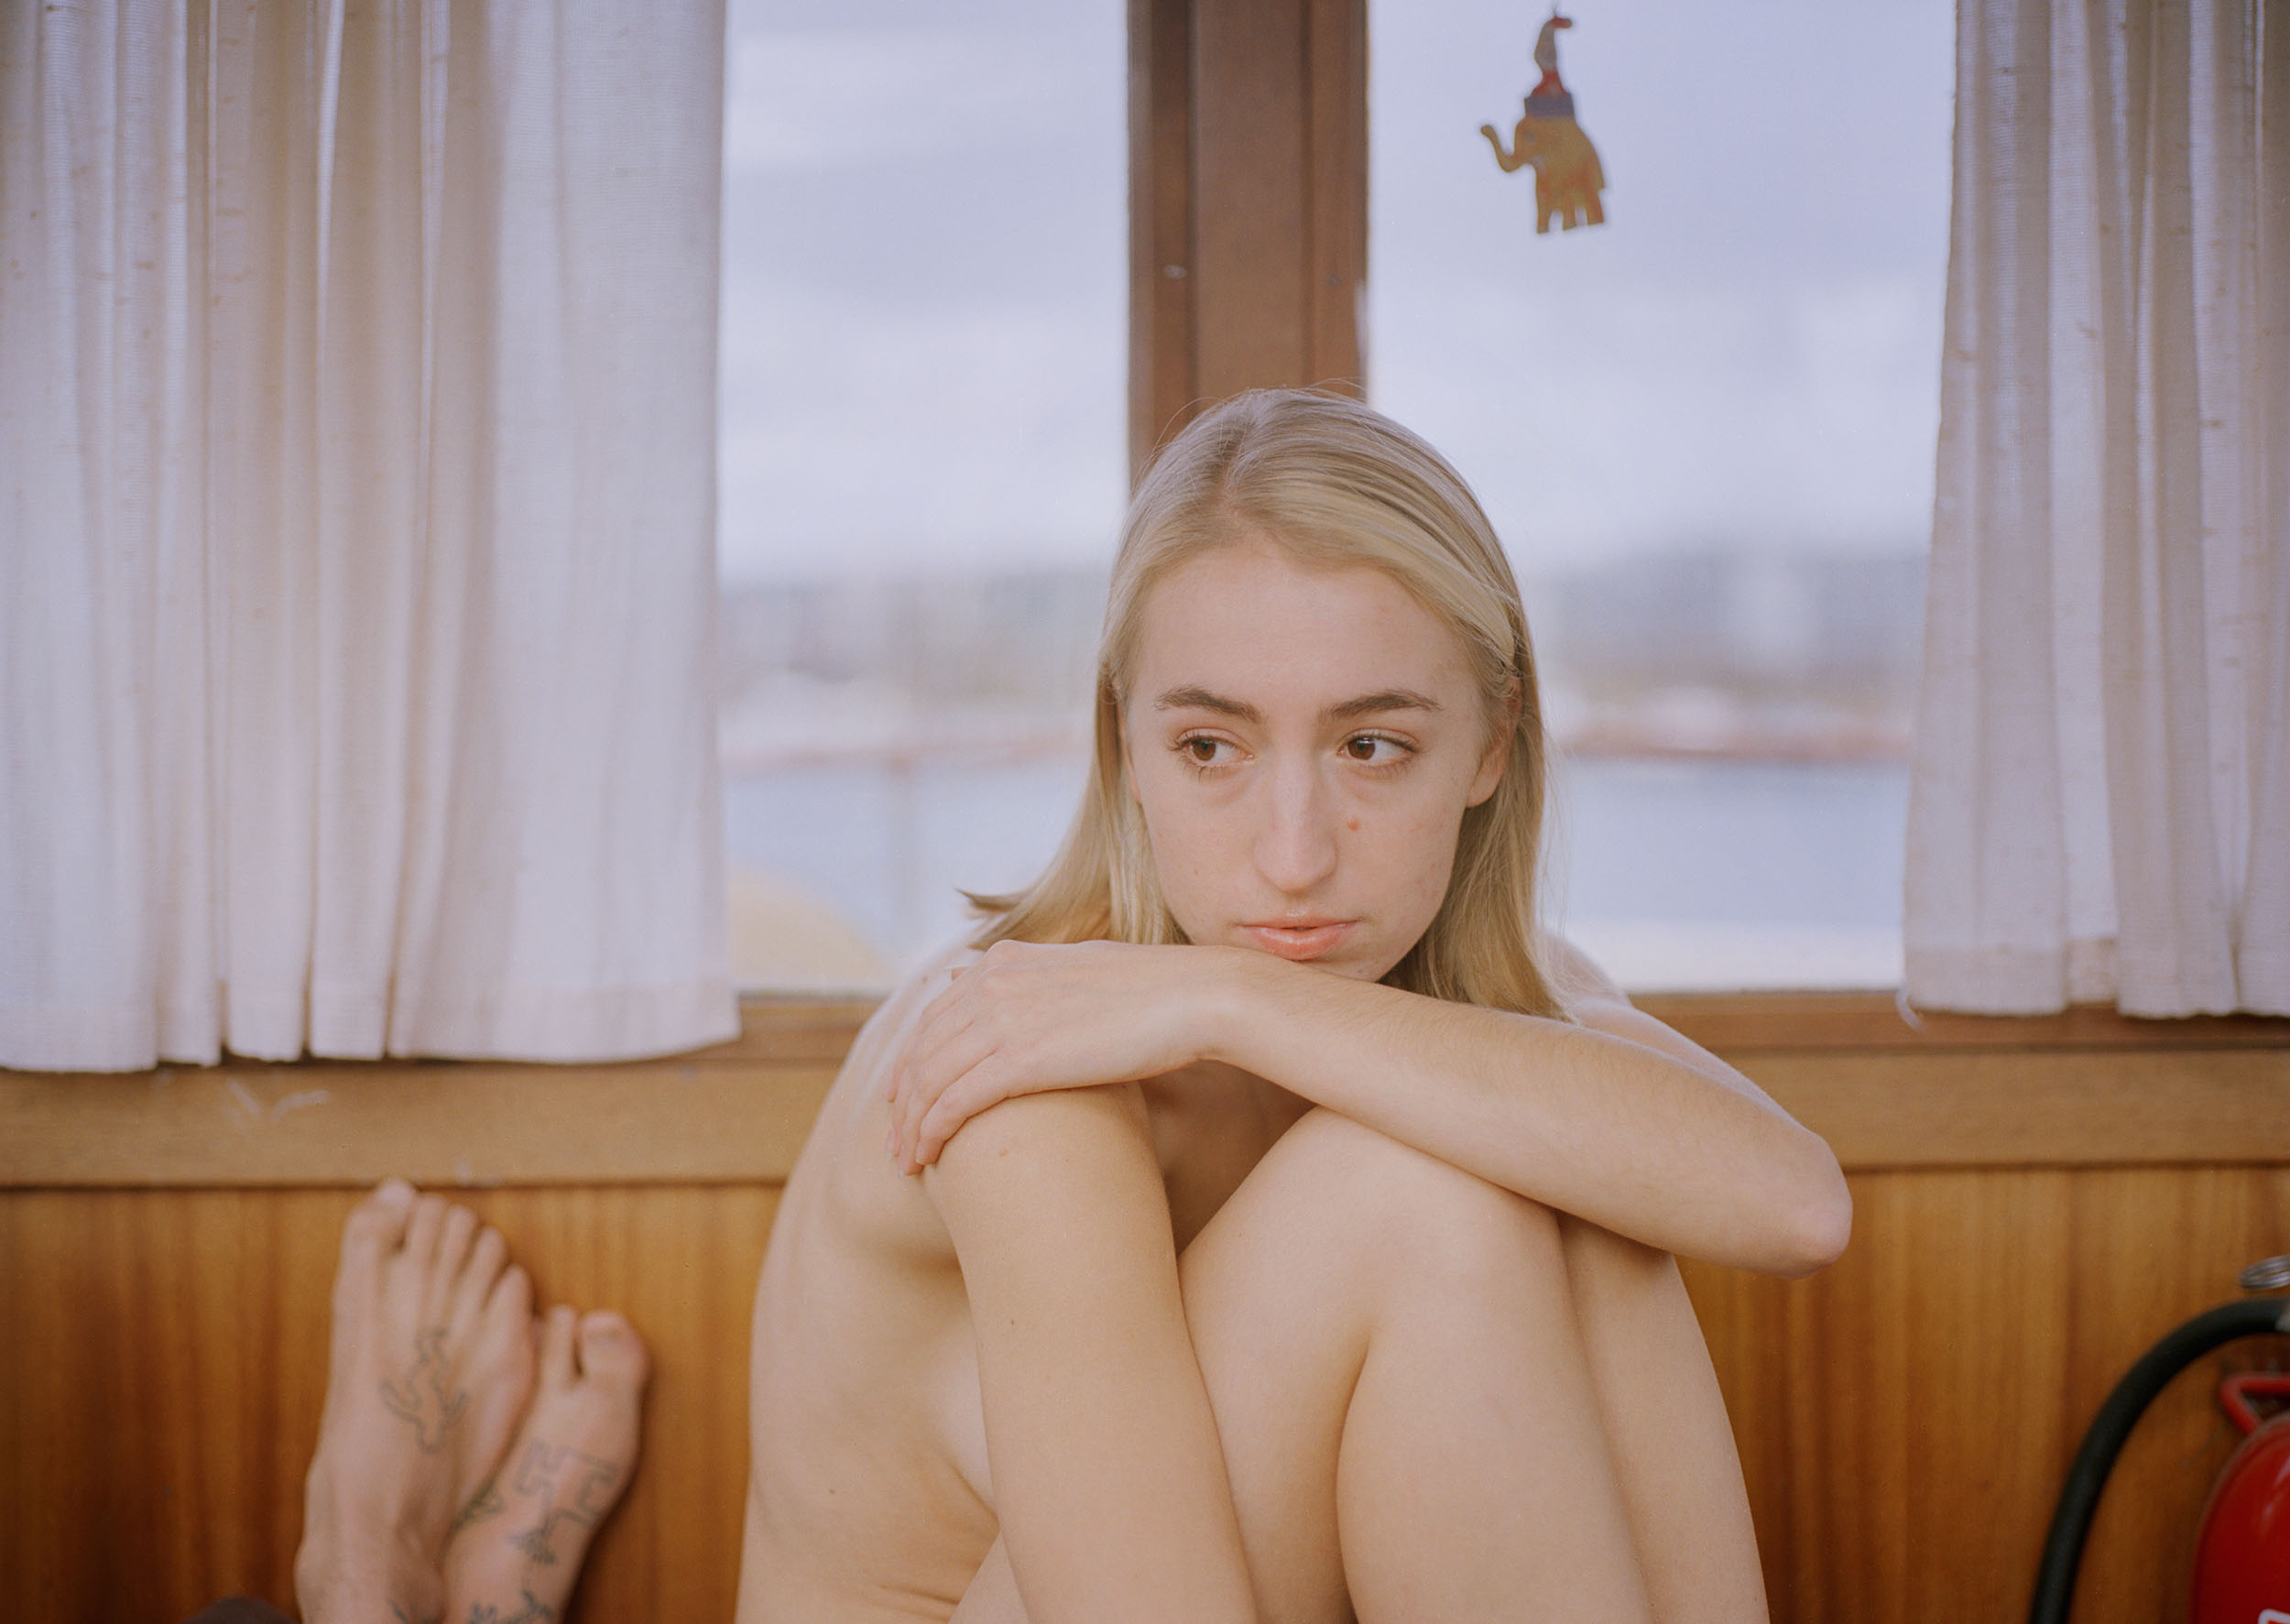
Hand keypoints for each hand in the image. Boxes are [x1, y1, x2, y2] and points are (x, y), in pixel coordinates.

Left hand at [885, 939, 1232, 1174]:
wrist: (1194, 997)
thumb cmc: (1155, 993)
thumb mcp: (1082, 969)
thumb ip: (1033, 977)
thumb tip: (984, 980)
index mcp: (1006, 962)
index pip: (936, 1015)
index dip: (913, 1061)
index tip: (904, 1100)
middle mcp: (993, 983)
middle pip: (923, 1050)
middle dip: (903, 1102)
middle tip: (897, 1143)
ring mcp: (1002, 1018)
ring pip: (928, 1080)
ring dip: (910, 1127)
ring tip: (907, 1163)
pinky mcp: (1020, 1058)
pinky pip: (952, 1102)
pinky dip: (931, 1133)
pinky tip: (927, 1160)